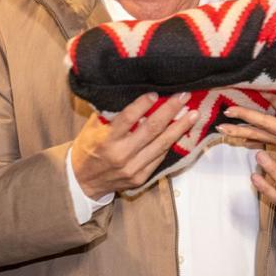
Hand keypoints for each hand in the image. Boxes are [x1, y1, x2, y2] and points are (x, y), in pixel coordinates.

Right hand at [72, 92, 198, 196]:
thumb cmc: (88, 149)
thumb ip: (110, 114)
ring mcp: (133, 168)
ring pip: (161, 145)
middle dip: (170, 111)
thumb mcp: (92, 128)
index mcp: (107, 140)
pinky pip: (160, 158)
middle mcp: (121, 155)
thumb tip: (133, 95)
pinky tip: (181, 132)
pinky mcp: (141, 178)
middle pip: (151, 129)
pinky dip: (170, 143)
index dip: (142, 105)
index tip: (155, 93)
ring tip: (192, 114)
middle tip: (184, 97)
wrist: (83, 182)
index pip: (128, 119)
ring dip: (179, 128)